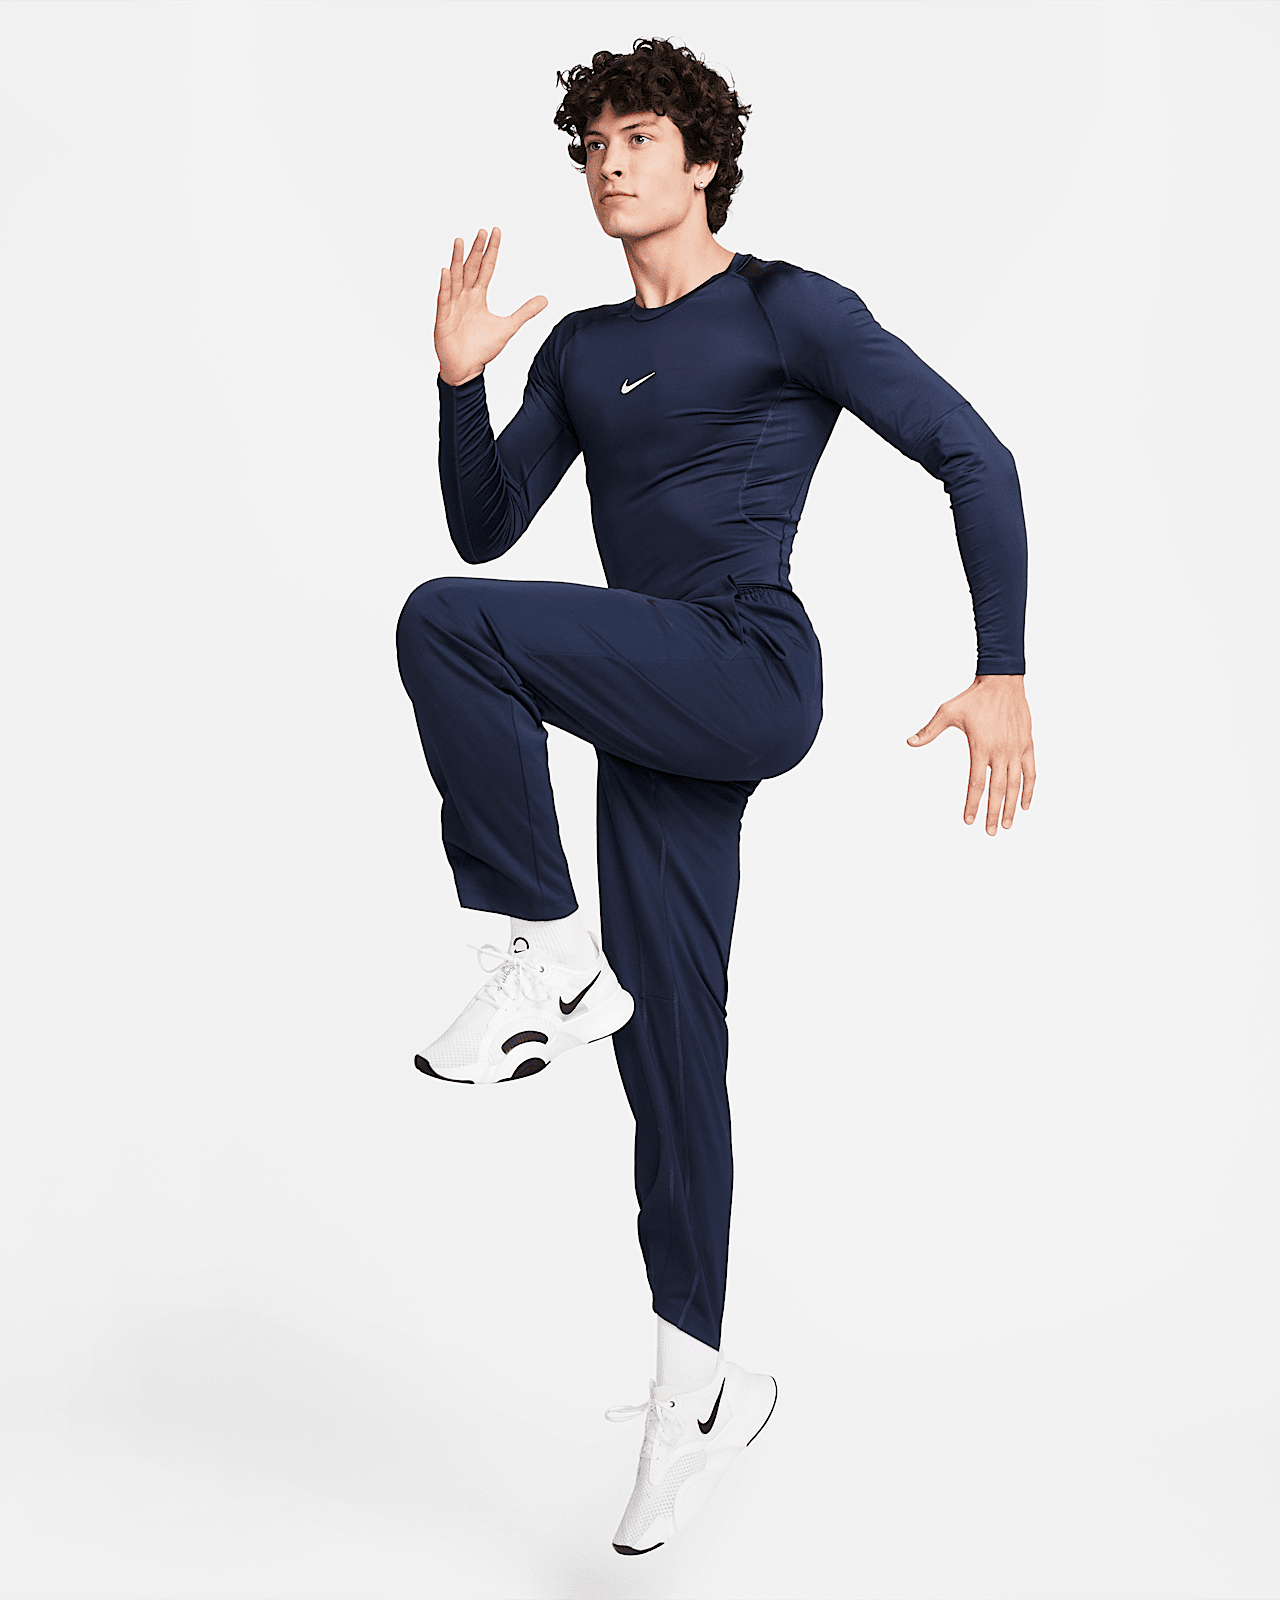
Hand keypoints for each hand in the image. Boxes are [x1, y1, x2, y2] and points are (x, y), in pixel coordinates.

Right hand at [434, 227, 547, 386]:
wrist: (466, 368)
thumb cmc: (482, 348)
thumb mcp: (508, 327)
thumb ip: (525, 312)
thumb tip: (545, 299)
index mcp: (478, 297)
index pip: (486, 268)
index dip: (490, 251)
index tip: (494, 232)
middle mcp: (464, 297)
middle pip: (471, 268)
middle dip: (476, 250)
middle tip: (482, 231)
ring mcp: (452, 306)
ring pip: (456, 278)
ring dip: (457, 260)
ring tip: (461, 241)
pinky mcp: (443, 318)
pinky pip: (444, 299)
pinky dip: (445, 286)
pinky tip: (447, 271)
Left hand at [907, 675, 1035, 833]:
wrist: (1002, 682)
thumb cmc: (974, 697)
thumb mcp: (947, 712)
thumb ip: (929, 731)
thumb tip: (909, 742)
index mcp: (980, 748)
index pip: (976, 784)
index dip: (973, 805)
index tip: (969, 821)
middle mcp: (1000, 752)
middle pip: (997, 790)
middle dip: (993, 813)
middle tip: (990, 832)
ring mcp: (1016, 749)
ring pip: (1016, 785)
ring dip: (1011, 807)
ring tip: (1007, 825)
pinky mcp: (1027, 744)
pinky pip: (1031, 772)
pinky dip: (1029, 789)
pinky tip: (1025, 805)